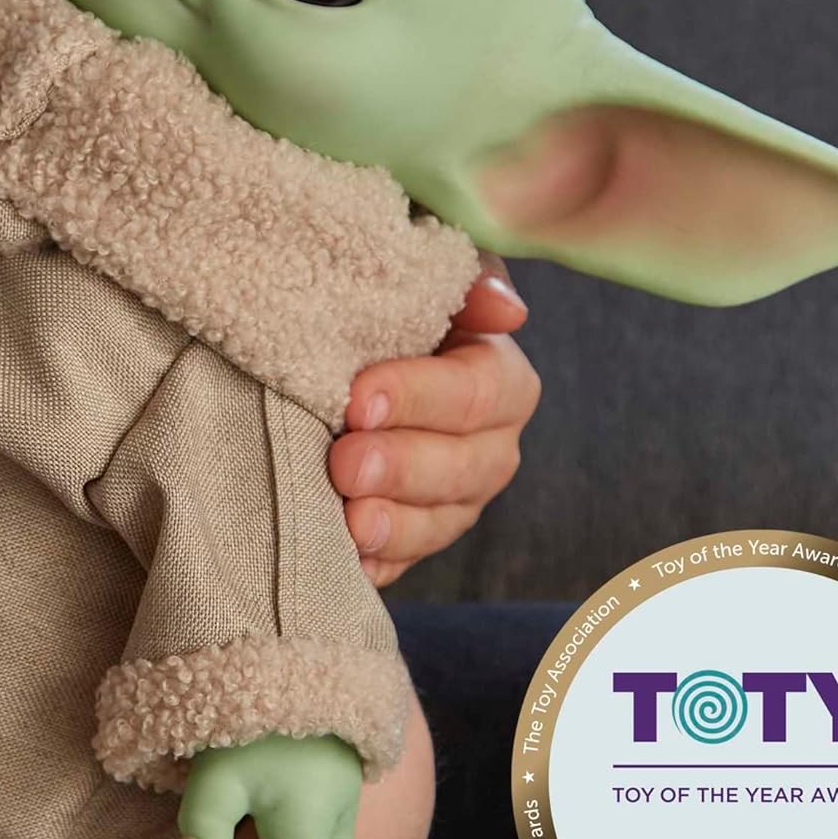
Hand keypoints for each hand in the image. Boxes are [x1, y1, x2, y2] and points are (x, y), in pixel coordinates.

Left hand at [177, 733, 361, 838]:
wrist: (298, 644)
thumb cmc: (251, 718)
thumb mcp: (215, 772)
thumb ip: (204, 827)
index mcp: (308, 822)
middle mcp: (340, 807)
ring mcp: (352, 779)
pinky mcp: (354, 755)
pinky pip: (345, 810)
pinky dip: (327, 826)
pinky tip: (303, 812)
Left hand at [330, 254, 540, 587]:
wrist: (331, 357)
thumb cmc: (377, 302)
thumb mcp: (419, 272)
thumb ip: (464, 277)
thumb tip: (506, 309)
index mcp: (498, 375)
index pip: (476, 391)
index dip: (420, 396)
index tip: (358, 398)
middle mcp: (490, 443)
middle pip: (464, 467)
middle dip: (404, 467)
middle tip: (345, 463)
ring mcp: (455, 499)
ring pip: (441, 523)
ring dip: (395, 526)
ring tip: (350, 522)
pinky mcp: (415, 537)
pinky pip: (404, 563)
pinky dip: (376, 566)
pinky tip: (346, 564)